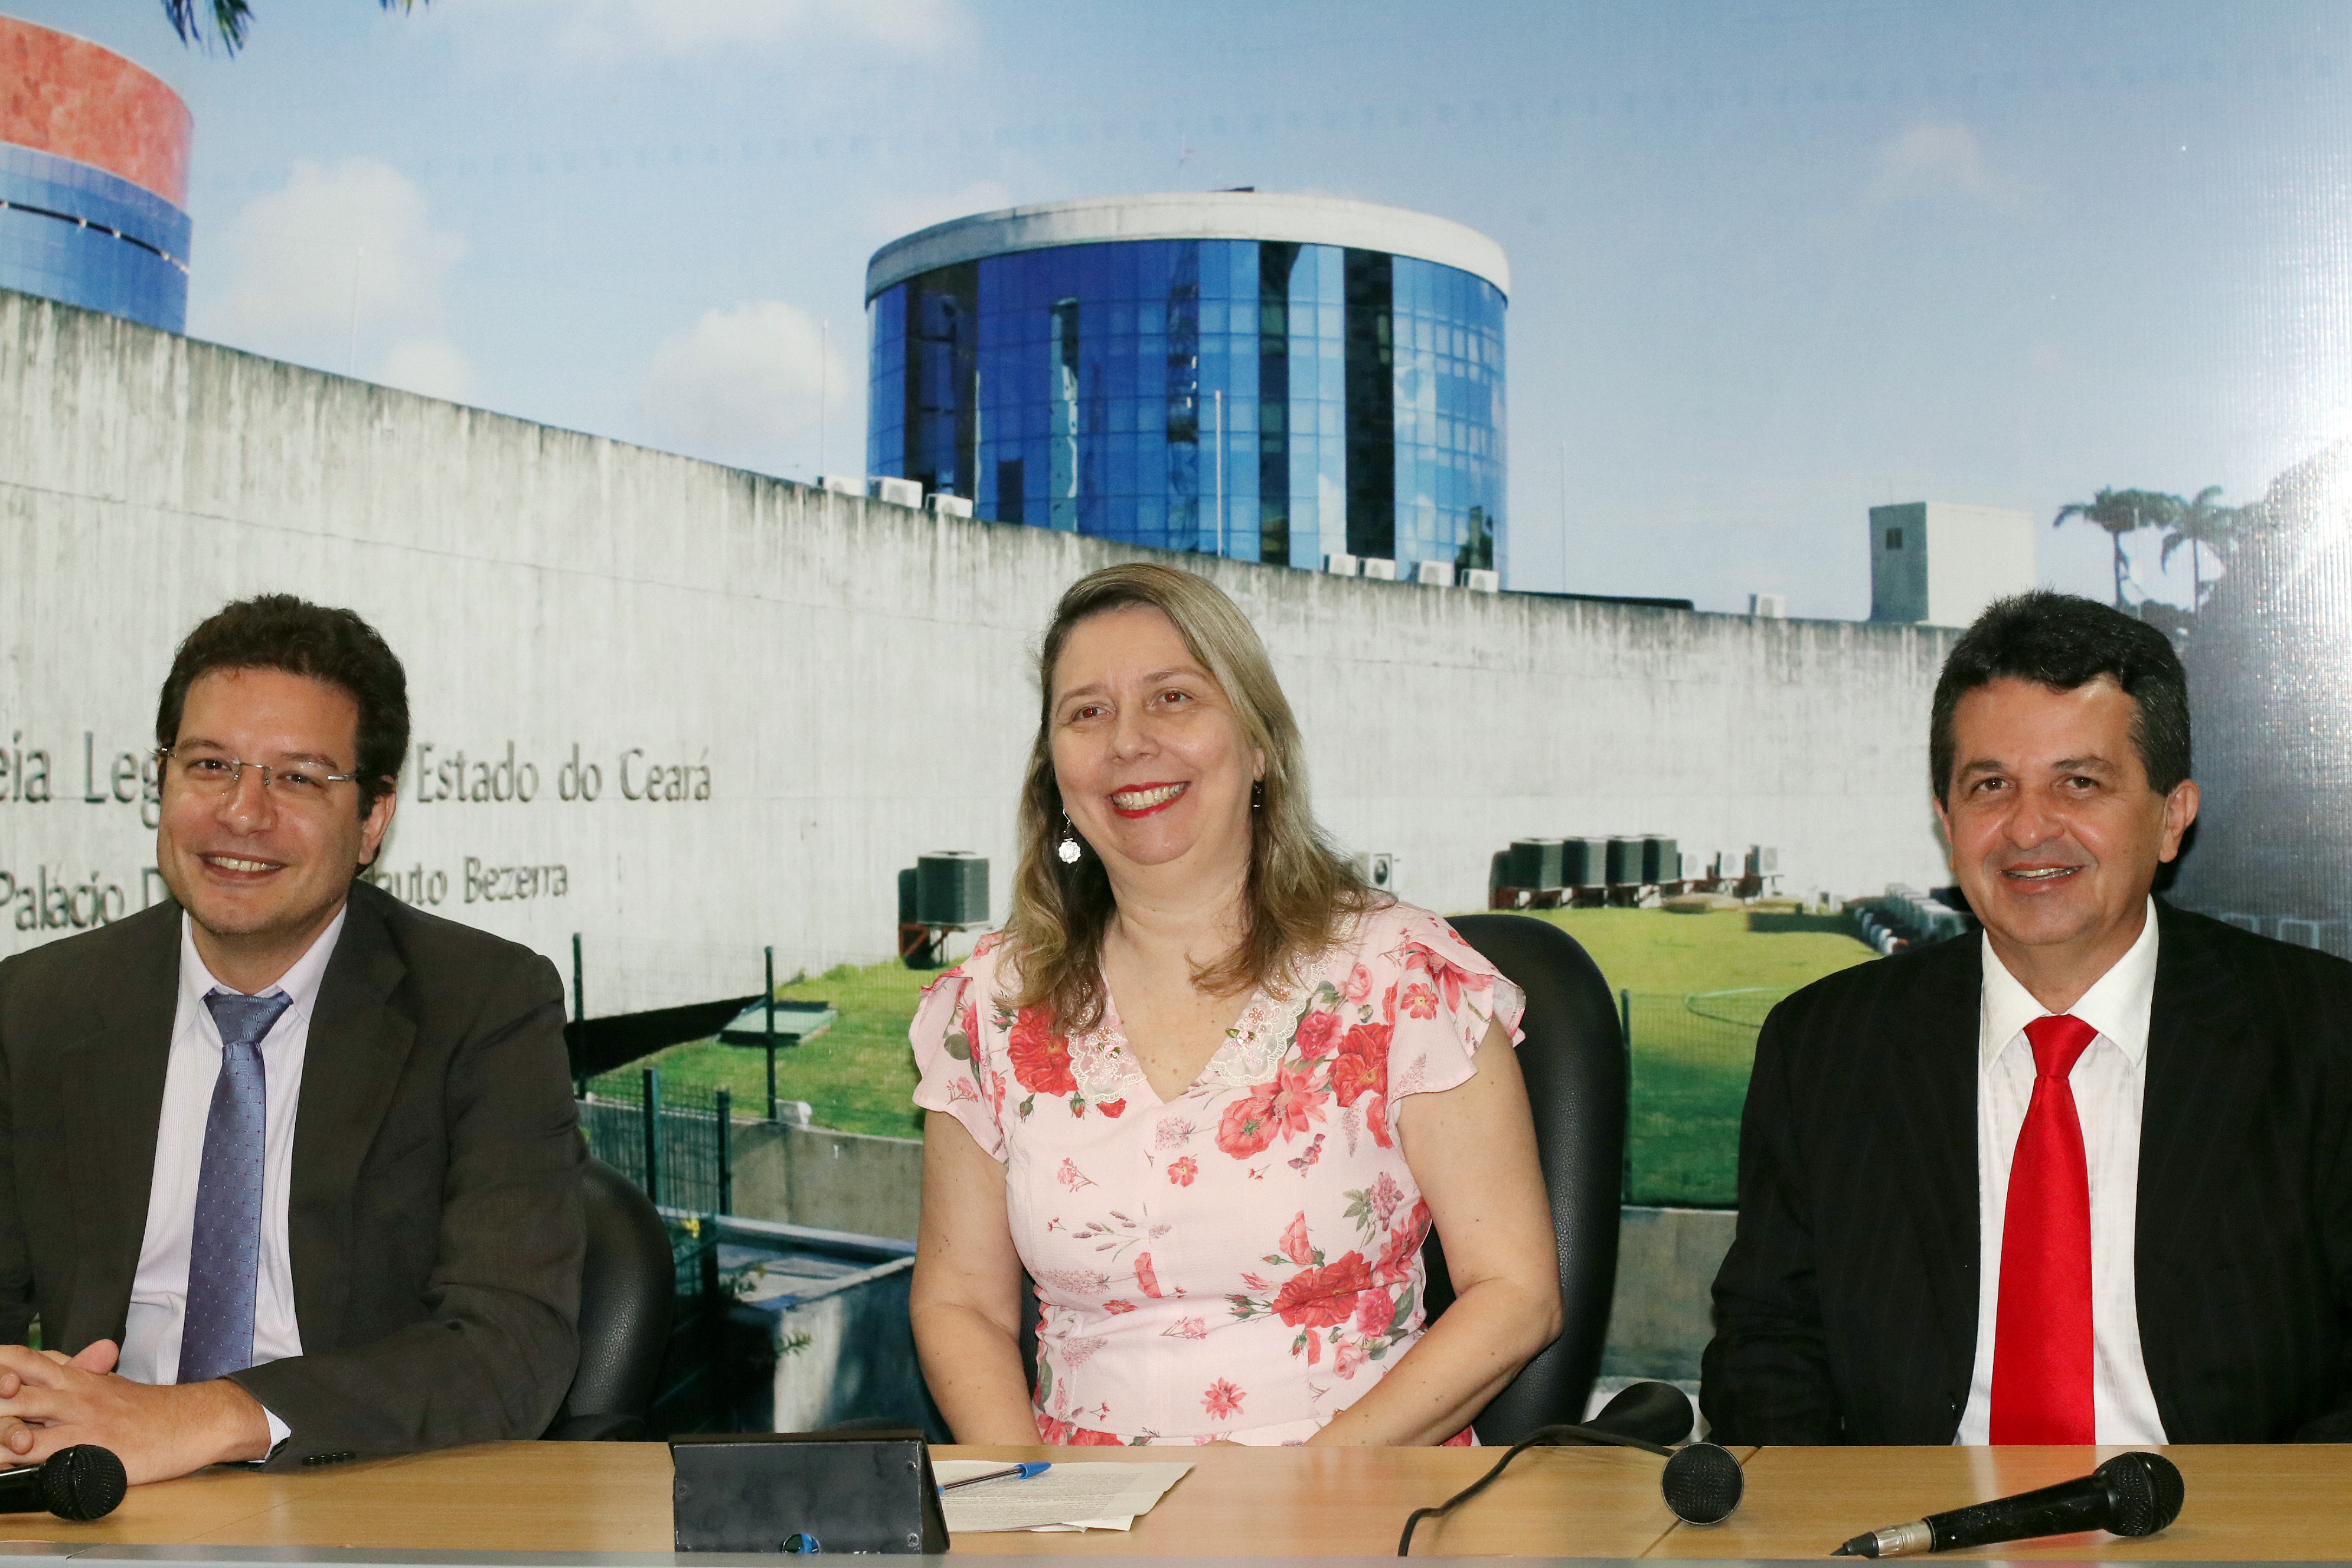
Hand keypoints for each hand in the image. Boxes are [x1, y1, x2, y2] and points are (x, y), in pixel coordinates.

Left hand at [0, 1343, 271, 1483]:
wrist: (195, 1421)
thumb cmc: (153, 1410)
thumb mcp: (112, 1384)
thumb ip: (79, 1373)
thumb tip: (50, 1364)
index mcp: (78, 1376)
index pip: (23, 1358)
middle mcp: (73, 1392)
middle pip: (10, 1384)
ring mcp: (78, 1420)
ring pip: (16, 1419)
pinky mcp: (87, 1448)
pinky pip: (37, 1454)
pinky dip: (13, 1458)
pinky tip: (5, 1462)